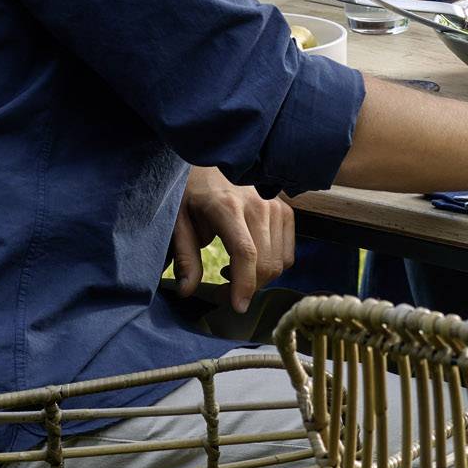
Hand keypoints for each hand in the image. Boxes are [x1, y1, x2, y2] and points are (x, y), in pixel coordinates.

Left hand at [171, 166, 295, 310]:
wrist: (213, 160)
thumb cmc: (191, 193)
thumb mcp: (178, 222)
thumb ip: (185, 257)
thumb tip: (188, 291)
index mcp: (227, 207)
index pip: (246, 253)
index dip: (244, 285)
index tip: (237, 307)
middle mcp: (258, 205)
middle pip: (266, 262)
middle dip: (249, 287)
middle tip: (225, 291)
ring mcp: (275, 206)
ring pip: (280, 261)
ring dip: (260, 277)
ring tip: (234, 270)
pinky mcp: (285, 210)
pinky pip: (288, 252)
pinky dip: (273, 265)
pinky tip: (250, 258)